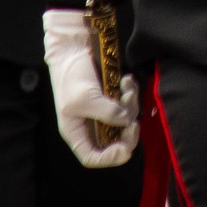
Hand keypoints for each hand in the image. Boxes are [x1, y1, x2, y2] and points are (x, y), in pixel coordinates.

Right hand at [43, 9, 138, 168]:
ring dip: (131, 105)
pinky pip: (128, 101)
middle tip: (135, 123)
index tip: (125, 148)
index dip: (109, 159)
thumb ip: (107, 113)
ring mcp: (102, 109)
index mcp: (76, 131)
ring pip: (125, 119)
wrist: (74, 47)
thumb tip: (127, 121)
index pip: (92, 157)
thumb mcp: (85, 98)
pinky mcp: (112, 95)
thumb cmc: (71, 75)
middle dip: (127, 131)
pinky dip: (131, 92)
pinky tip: (127, 80)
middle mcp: (90, 123)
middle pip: (114, 140)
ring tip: (127, 88)